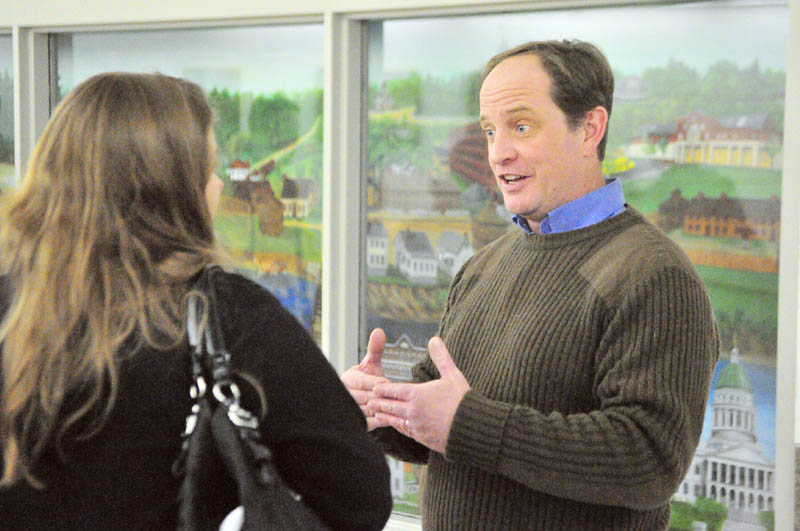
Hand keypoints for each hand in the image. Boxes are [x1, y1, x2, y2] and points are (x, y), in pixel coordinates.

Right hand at [341, 328, 390, 430]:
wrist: (363, 401)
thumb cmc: (367, 379)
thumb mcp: (371, 364)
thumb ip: (375, 349)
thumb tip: (379, 331)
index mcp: (348, 379)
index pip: (361, 381)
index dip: (375, 382)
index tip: (387, 383)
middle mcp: (346, 395)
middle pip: (365, 397)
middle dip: (381, 397)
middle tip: (396, 398)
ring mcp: (350, 411)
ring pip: (367, 411)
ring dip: (382, 410)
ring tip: (397, 408)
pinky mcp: (356, 424)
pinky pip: (369, 423)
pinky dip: (382, 420)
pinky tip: (394, 418)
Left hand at [369, 336, 469, 453]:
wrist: (472, 429)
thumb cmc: (463, 401)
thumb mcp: (452, 375)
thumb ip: (441, 357)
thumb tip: (434, 340)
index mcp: (418, 394)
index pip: (395, 390)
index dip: (383, 389)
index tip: (374, 388)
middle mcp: (413, 411)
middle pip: (391, 406)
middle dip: (379, 403)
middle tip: (368, 401)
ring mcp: (417, 426)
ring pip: (395, 421)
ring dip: (385, 416)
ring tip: (376, 414)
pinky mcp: (423, 439)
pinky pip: (406, 432)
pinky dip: (398, 428)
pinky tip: (397, 427)